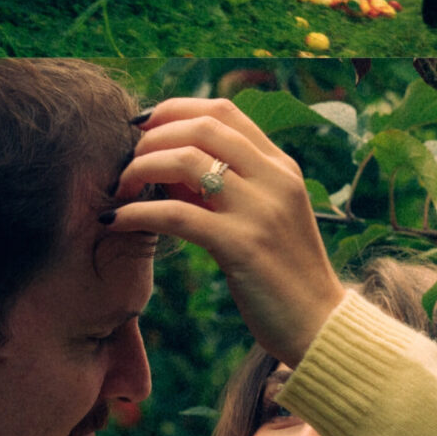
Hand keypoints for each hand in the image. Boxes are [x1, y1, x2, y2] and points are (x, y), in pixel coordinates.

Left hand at [111, 98, 345, 366]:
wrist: (320, 326)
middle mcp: (275, 178)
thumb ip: (227, 186)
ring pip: (187, 161)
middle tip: (127, 160)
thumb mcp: (265, 216)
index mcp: (281, 166)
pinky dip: (137, 212)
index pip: (224, 110)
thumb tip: (168, 164)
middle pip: (202, 126)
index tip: (143, 125)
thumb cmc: (284, 274)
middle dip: (154, 136)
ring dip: (142, 167)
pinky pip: (176, 214)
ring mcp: (260, 210)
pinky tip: (116, 221)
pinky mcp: (242, 245)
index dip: (176, 109)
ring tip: (121, 188)